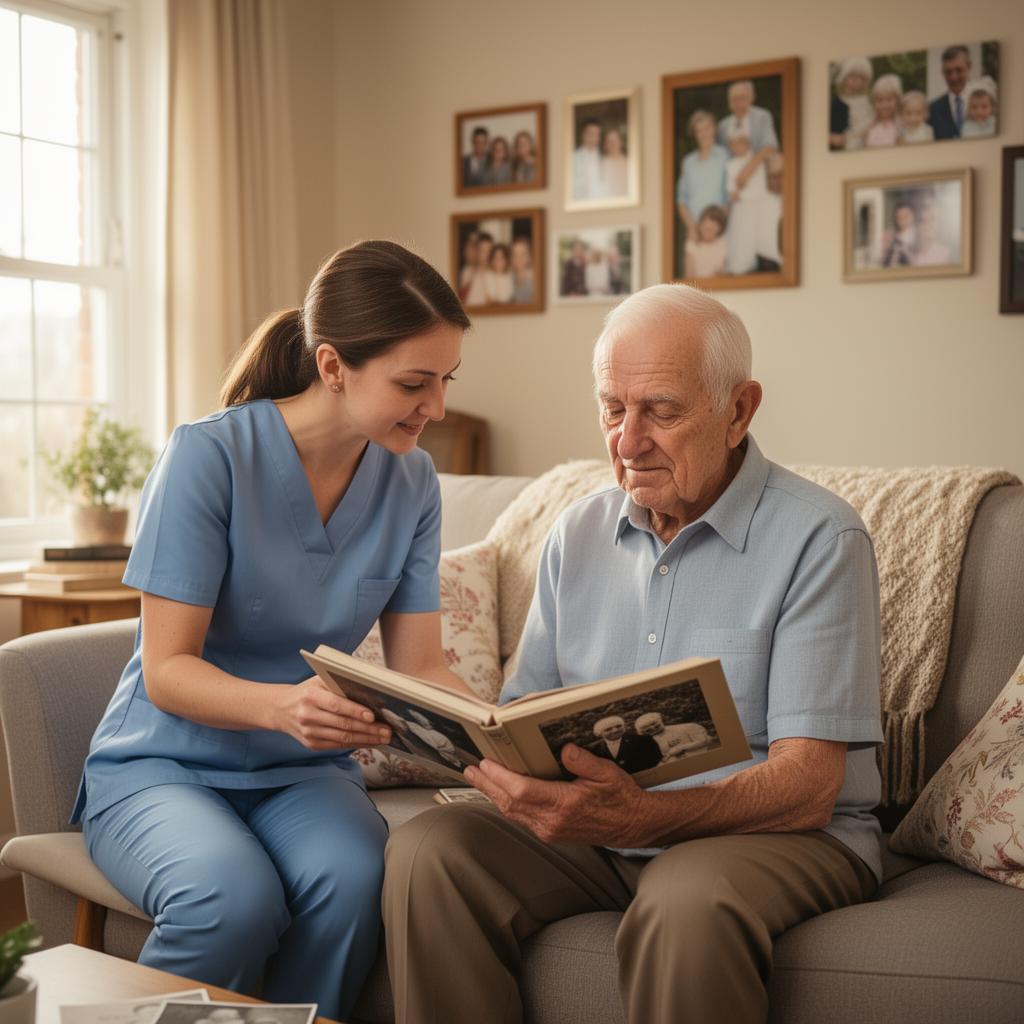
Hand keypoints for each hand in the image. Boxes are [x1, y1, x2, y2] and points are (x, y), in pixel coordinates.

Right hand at [273, 676, 390, 750]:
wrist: (280, 709)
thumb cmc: (307, 691)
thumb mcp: (318, 680)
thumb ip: (339, 683)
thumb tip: (369, 689)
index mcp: (310, 695)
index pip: (335, 705)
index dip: (355, 711)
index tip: (372, 716)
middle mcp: (308, 715)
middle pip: (342, 724)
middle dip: (368, 729)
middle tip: (387, 730)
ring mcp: (309, 732)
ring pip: (342, 738)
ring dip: (366, 739)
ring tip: (383, 738)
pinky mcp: (311, 744)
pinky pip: (337, 746)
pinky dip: (356, 744)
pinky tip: (369, 742)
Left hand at [464, 744, 653, 846]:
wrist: (632, 825)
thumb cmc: (621, 797)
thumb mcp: (607, 773)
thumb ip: (583, 761)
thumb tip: (564, 749)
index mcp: (564, 805)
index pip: (521, 791)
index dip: (500, 777)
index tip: (485, 763)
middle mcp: (552, 822)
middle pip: (510, 803)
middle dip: (487, 785)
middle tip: (469, 769)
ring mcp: (549, 830)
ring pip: (512, 812)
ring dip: (493, 794)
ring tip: (478, 778)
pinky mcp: (550, 833)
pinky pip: (521, 818)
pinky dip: (506, 803)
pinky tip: (500, 793)